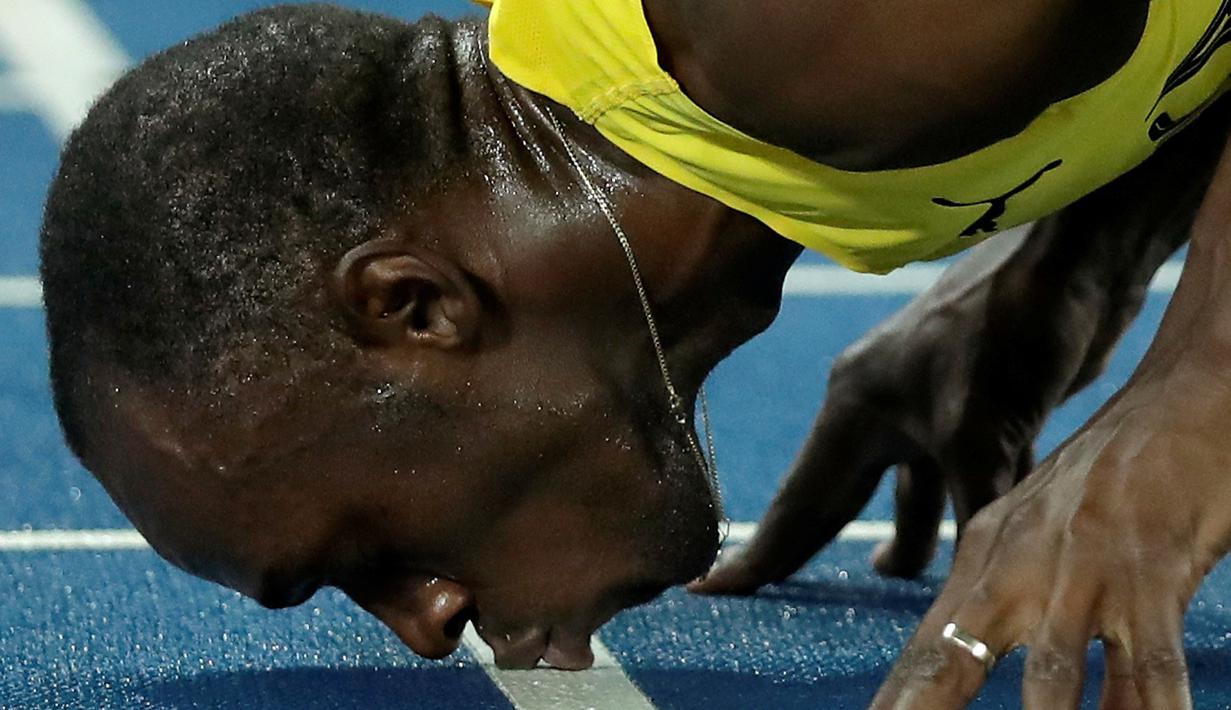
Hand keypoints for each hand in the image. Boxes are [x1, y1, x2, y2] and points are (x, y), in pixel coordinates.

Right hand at [691, 229, 1097, 592]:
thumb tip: (968, 597)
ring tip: (900, 575)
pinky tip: (978, 532)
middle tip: (776, 594)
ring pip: (907, 487)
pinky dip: (962, 506)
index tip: (712, 588)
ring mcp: (928, 404)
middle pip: (838, 496)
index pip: (799, 501)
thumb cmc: (1008, 332)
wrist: (1073, 257)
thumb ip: (967, 518)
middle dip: (813, 545)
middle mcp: (881, 407)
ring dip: (908, 531)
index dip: (760, 553)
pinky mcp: (980, 402)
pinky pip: (957, 472)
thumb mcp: (983, 435)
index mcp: (855, 409)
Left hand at [871, 394, 1226, 708]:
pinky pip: (1148, 666)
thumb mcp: (1053, 548)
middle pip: (954, 656)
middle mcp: (1017, 566)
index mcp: (985, 557)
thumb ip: (1039, 630)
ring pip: (1049, 673)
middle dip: (922, 707)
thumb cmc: (1115, 486)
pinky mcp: (1148, 574)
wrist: (1180, 400)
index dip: (898, 700)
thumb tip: (1046, 708)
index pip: (927, 647)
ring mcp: (1079, 571)